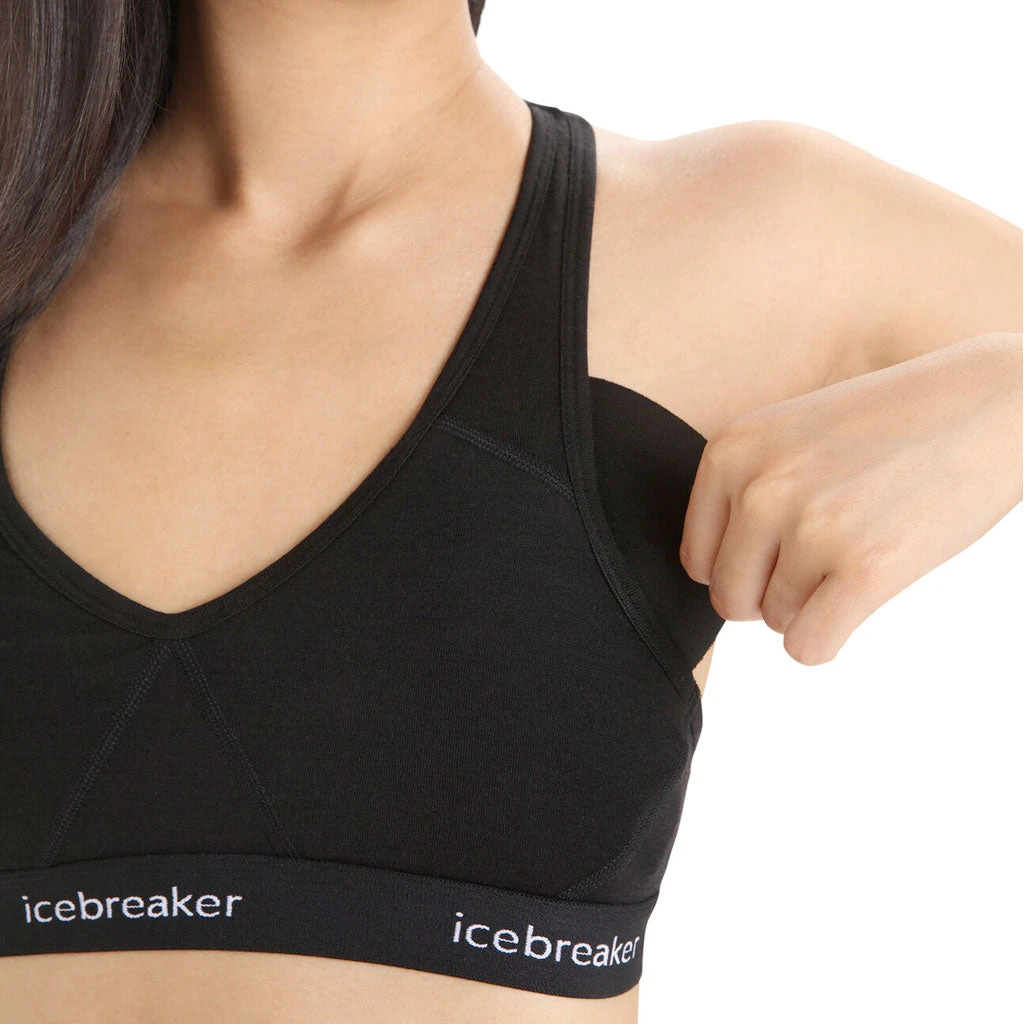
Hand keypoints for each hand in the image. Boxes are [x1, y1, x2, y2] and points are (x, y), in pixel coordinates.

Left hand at [679, 333, 1022, 664]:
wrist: (992, 404)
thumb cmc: (887, 428)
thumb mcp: (787, 435)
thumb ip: (738, 494)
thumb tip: (706, 580)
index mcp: (730, 452)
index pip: (697, 560)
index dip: (744, 566)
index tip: (786, 543)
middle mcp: (759, 488)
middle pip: (730, 599)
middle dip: (772, 594)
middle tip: (826, 555)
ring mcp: (811, 527)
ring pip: (775, 622)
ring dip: (815, 603)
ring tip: (861, 547)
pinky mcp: (866, 567)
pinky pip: (808, 648)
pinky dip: (829, 637)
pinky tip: (863, 593)